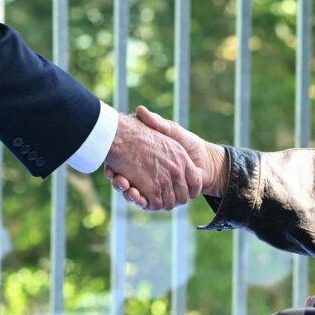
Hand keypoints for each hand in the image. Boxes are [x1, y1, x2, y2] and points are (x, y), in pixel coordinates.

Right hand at [105, 106, 226, 202]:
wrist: (205, 160)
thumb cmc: (188, 142)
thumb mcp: (170, 129)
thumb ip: (155, 123)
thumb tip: (139, 110)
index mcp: (148, 160)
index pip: (122, 164)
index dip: (114, 166)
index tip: (109, 164)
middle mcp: (148, 175)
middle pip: (125, 181)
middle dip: (118, 181)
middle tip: (111, 175)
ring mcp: (155, 188)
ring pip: (133, 193)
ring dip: (126, 191)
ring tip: (122, 184)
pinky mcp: (161, 198)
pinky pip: (147, 203)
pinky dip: (139, 201)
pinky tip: (134, 194)